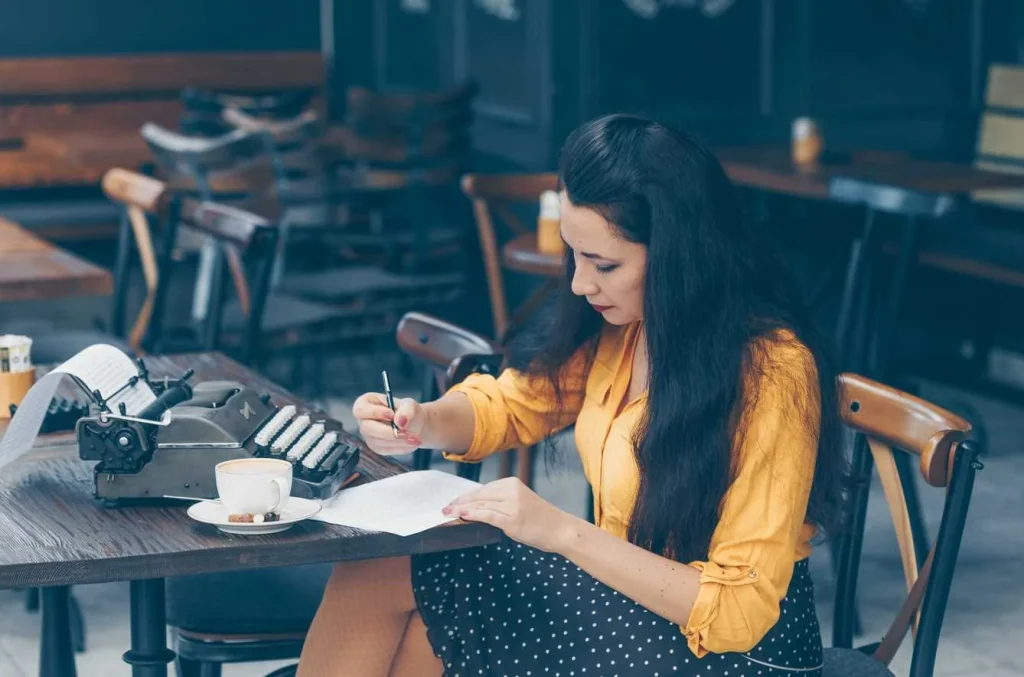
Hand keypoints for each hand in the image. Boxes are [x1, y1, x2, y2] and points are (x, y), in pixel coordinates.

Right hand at [352, 392, 426, 455]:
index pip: (360, 409)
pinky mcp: (377, 448)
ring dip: (398, 441)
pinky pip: (386, 450)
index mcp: (365, 404)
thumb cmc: (407, 411)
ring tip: (414, 438)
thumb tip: (400, 421)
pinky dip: (401, 448)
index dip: (375, 412)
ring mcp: (369, 436)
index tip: (392, 414)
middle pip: (367, 429)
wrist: (414, 424)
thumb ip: (406, 409)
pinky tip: (411, 443)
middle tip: (406, 432)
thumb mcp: (409, 404)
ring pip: (378, 442)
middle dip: (388, 432)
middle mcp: (364, 421)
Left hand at [443, 477, 575, 552]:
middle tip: (443, 509)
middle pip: (478, 496)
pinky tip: (461, 516)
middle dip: (459, 503)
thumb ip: (499, 501)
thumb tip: (472, 507)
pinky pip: (488, 516)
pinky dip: (472, 515)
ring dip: (460, 510)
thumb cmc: (538, 518)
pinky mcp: (513, 520)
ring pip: (480, 505)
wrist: (560, 529)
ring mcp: (512, 505)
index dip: (464, 497)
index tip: (452, 503)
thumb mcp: (518, 502)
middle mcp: (511, 491)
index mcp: (511, 483)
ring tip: (447, 514)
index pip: (482, 489)